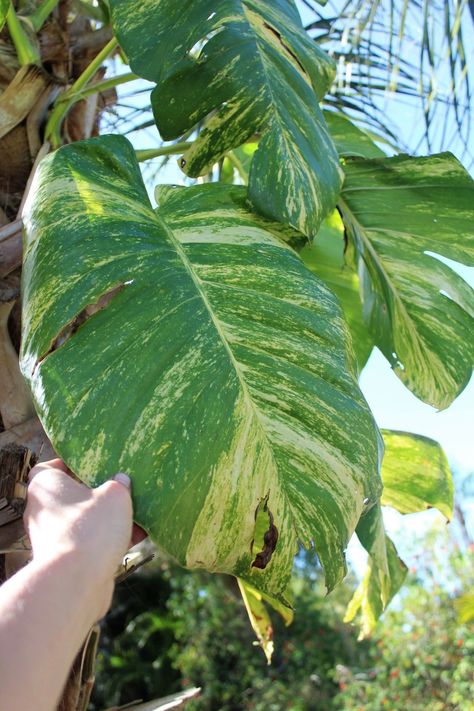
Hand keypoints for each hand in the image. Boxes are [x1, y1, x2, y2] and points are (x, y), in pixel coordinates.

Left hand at [24, 458, 133, 617]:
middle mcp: (43, 511)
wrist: (76, 582)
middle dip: (98, 494)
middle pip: (72, 495)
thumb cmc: (90, 528)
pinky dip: (111, 539)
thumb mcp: (115, 495)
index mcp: (47, 486)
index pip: (49, 467)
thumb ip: (120, 484)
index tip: (92, 464)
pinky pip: (91, 543)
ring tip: (138, 513)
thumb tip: (121, 481)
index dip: (70, 464)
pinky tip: (140, 536)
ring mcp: (53, 538)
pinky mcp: (66, 560)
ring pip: (84, 521)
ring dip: (109, 518)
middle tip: (121, 488)